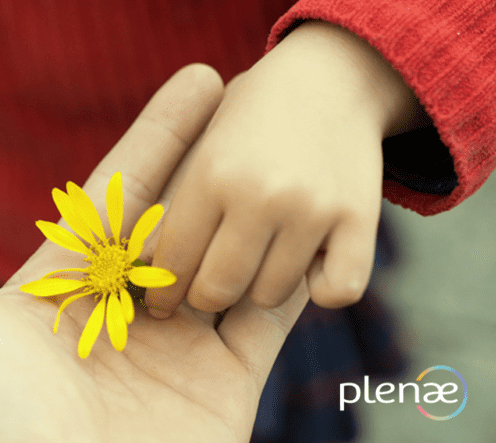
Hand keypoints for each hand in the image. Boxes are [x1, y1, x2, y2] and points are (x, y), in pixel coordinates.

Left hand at [0, 65, 308, 442]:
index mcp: (71, 286)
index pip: (126, 189)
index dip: (163, 132)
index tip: (200, 81)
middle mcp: (128, 310)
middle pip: (186, 214)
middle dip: (220, 155)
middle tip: (258, 95)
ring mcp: (182, 345)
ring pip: (232, 252)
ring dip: (261, 201)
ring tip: (292, 144)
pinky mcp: (229, 382)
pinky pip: (271, 312)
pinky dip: (296, 269)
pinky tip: (317, 218)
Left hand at [146, 21, 425, 315]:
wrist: (331, 74)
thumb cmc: (253, 114)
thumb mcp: (206, 140)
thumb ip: (180, 198)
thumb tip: (150, 261)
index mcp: (210, 172)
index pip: (172, 259)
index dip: (162, 288)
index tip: (161, 301)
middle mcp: (258, 193)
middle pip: (216, 288)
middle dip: (205, 296)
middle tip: (207, 291)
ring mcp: (311, 208)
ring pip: (269, 294)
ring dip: (260, 288)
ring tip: (258, 262)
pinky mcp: (359, 218)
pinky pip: (337, 290)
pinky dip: (323, 288)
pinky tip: (311, 269)